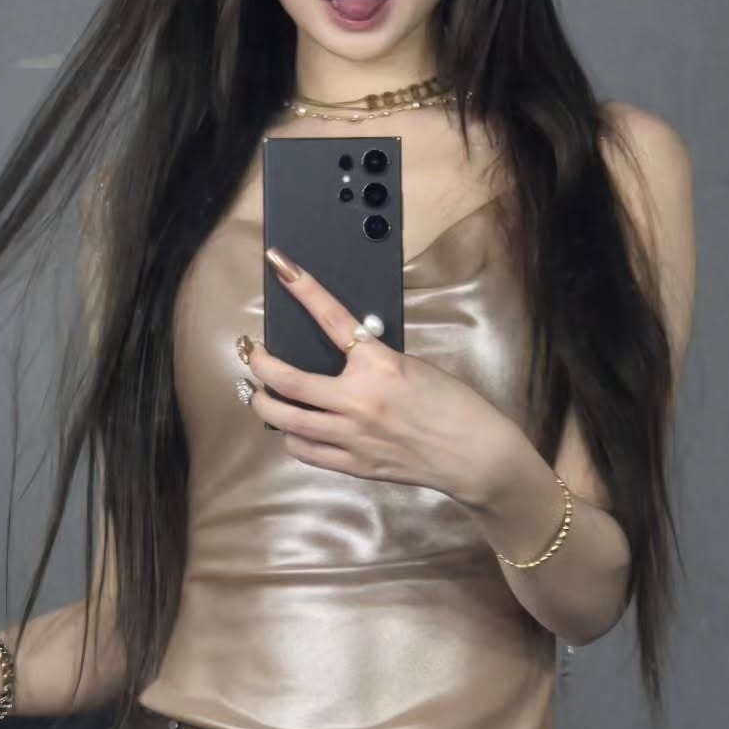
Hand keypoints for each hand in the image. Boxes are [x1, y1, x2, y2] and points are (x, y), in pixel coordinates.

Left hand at [243, 250, 520, 500]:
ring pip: (284, 420)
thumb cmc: (453, 405)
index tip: (280, 264)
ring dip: (264, 404)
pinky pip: (304, 451)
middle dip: (260, 363)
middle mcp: (358, 400)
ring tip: (261, 394)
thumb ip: (372, 362)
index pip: (331, 317)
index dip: (302, 287)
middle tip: (253, 353)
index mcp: (379, 365)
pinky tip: (295, 428)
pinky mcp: (353, 464)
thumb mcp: (413, 367)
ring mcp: (352, 436)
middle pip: (286, 380)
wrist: (475, 454)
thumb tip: (339, 357)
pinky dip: (293, 436)